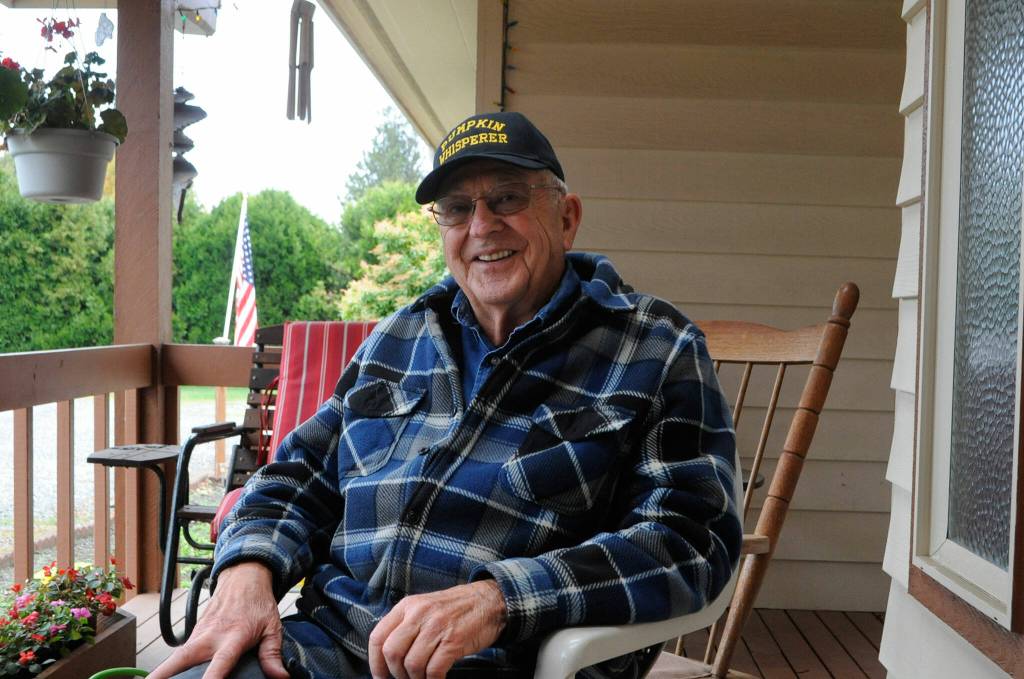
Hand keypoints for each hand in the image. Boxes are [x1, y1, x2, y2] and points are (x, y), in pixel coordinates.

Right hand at [147, 562, 289, 678]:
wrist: (243, 578)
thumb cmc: (257, 603)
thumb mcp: (272, 627)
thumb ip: (272, 654)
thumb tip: (280, 677)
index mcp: (234, 637)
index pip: (220, 663)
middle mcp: (211, 637)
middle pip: (181, 660)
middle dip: (165, 675)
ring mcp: (198, 635)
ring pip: (174, 658)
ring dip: (162, 672)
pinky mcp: (193, 635)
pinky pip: (179, 655)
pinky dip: (170, 667)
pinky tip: (169, 678)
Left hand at [368, 580, 506, 678]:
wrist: (490, 601)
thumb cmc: (455, 610)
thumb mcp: (425, 608)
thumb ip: (406, 626)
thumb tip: (388, 658)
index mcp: (407, 606)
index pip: (377, 637)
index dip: (375, 664)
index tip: (381, 677)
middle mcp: (419, 614)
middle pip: (392, 653)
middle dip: (396, 674)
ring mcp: (437, 626)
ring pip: (412, 665)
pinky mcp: (454, 640)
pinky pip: (434, 670)